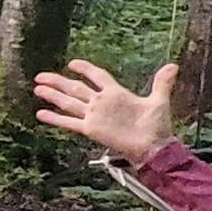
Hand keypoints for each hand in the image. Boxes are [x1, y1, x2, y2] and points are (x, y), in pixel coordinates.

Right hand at [30, 59, 178, 161]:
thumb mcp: (159, 100)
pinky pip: (70, 122)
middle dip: (59, 81)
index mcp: (116, 93)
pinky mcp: (91, 129)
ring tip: (37, 88)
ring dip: (53, 95)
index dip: (86, 69)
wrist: (152, 147)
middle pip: (76, 88)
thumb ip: (162, 82)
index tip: (73, 63)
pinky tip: (41, 114)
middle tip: (41, 75)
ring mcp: (95, 116)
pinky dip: (55, 118)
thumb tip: (173, 65)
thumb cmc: (156, 126)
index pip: (97, 76)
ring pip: (69, 102)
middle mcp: (102, 103)